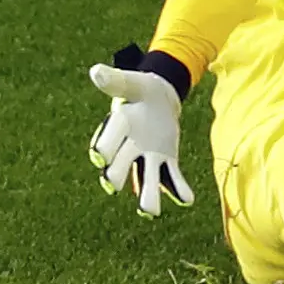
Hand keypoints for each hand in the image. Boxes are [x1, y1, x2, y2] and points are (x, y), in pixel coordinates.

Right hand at [88, 60, 194, 216]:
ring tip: (151, 212)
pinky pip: (171, 177)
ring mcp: (147, 157)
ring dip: (147, 196)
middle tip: (112, 186)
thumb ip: (116, 81)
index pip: (106, 143)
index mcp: (118, 127)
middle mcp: (128, 148)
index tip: (99, 157)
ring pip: (145, 180)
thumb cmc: (140, 90)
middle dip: (116, 175)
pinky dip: (178, 189)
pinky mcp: (165, 160)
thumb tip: (96, 71)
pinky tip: (187, 200)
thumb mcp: (132, 82)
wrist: (159, 98)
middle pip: (120, 166)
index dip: (103, 149)